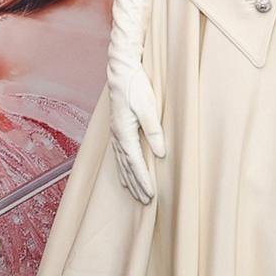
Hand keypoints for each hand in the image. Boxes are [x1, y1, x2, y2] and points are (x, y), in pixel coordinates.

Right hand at [107, 61, 164, 204]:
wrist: (121, 73)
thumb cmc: (136, 88)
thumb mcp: (149, 108)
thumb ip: (154, 131)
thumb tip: (160, 153)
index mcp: (124, 133)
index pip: (135, 163)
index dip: (143, 180)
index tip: (151, 194)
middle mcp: (117, 137)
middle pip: (127, 167)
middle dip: (137, 185)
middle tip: (146, 201)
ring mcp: (115, 134)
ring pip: (121, 163)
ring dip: (129, 179)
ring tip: (135, 194)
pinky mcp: (117, 129)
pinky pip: (119, 155)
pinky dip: (122, 168)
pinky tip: (124, 174)